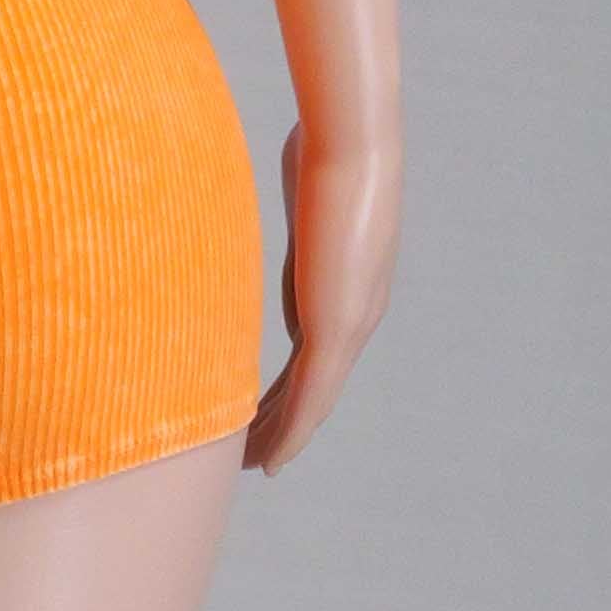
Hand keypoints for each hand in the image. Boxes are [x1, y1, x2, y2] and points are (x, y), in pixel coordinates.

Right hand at [242, 117, 396, 474]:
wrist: (354, 143)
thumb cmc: (326, 146)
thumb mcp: (300, 189)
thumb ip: (286, 210)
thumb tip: (264, 195)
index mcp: (348, 286)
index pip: (315, 351)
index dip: (288, 384)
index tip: (259, 408)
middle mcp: (358, 314)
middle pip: (316, 385)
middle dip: (282, 419)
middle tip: (252, 452)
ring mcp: (352, 325)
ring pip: (314, 400)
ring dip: (283, 436)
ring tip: (252, 467)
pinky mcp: (338, 330)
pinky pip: (311, 398)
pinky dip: (292, 434)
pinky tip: (272, 462)